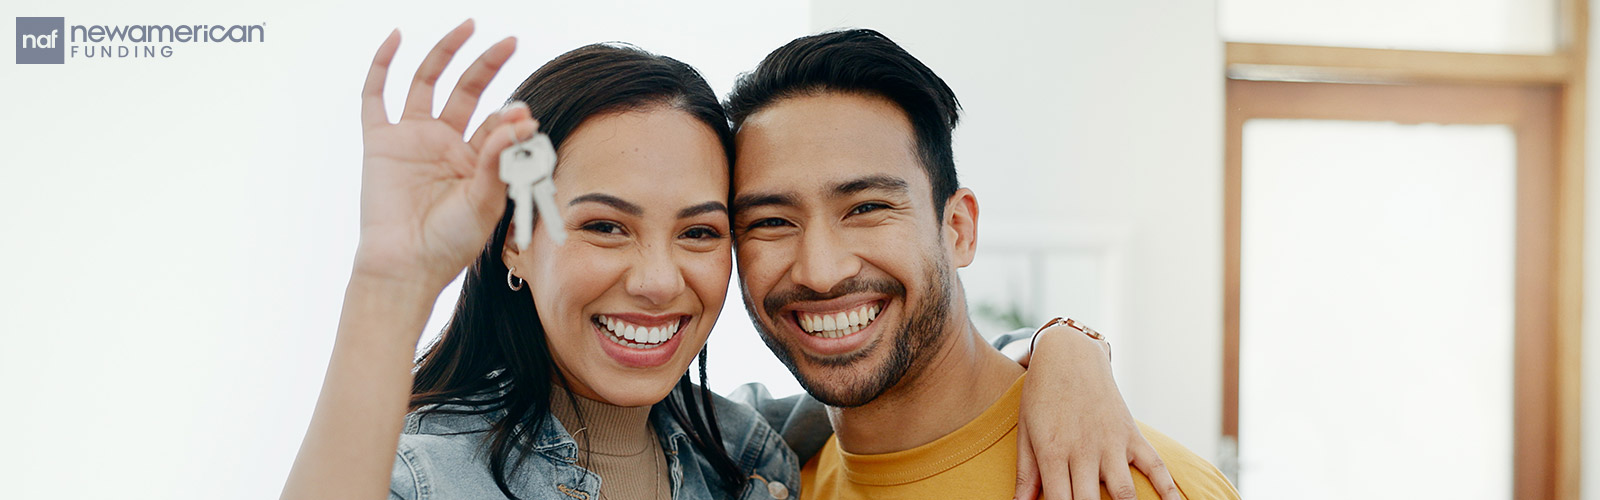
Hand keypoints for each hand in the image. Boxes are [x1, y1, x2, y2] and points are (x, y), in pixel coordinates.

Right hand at [354, 19, 537, 291]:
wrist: (406, 266)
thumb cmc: (450, 243)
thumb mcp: (485, 201)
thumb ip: (499, 159)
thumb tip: (522, 118)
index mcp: (474, 159)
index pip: (495, 123)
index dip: (510, 116)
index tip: (526, 115)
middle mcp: (444, 143)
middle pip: (467, 91)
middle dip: (488, 65)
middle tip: (509, 41)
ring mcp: (411, 139)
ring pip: (428, 82)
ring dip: (447, 53)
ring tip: (469, 26)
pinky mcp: (380, 141)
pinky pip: (376, 95)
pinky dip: (383, 64)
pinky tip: (397, 37)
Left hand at [1014, 325, 1181, 499]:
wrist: (1069, 355)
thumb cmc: (1041, 396)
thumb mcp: (1025, 433)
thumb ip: (1026, 474)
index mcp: (1053, 453)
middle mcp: (1084, 451)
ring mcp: (1111, 443)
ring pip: (1124, 492)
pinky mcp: (1131, 434)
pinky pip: (1155, 466)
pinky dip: (1168, 489)